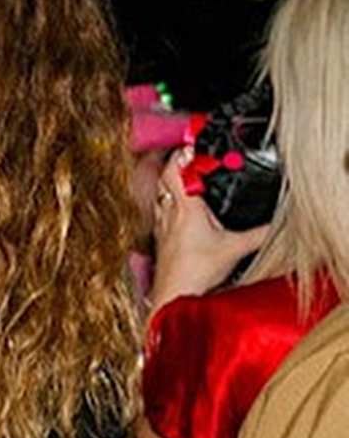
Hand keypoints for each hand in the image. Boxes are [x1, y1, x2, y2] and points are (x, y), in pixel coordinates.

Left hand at [148, 150, 271, 307]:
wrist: (174, 295)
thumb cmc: (196, 272)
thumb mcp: (236, 248)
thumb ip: (260, 233)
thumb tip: (277, 224)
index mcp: (185, 207)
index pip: (176, 170)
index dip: (182, 153)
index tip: (192, 143)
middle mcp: (168, 212)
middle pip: (164, 178)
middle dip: (175, 164)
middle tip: (189, 156)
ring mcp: (161, 225)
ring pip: (159, 194)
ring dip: (169, 182)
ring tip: (183, 176)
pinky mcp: (159, 238)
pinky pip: (159, 211)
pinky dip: (167, 202)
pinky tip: (176, 208)